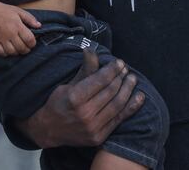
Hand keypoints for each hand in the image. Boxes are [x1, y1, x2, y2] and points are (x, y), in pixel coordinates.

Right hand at [0, 2, 41, 56]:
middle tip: (26, 47)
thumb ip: (30, 19)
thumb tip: (39, 26)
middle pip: (22, 48)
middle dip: (26, 50)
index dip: (33, 44)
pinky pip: (1, 53)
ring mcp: (1, 38)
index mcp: (17, 25)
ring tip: (17, 48)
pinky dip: (6, 54)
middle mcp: (10, 33)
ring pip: (12, 52)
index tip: (32, 42)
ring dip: (17, 52)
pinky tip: (8, 49)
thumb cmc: (4, 10)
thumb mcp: (18, 11)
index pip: (29, 40)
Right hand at [16, 50, 144, 147]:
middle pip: (110, 92)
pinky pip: (119, 120)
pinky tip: (139, 97)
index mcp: (75, 98)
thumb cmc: (58, 104)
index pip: (100, 80)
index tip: (120, 62)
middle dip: (121, 78)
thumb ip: (84, 70)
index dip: (112, 70)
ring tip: (133, 79)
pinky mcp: (99, 137)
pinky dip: (131, 107)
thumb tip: (92, 50)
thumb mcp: (67, 84)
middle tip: (126, 70)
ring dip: (128, 90)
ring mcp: (93, 127)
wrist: (49, 130)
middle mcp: (85, 113)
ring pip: (117, 105)